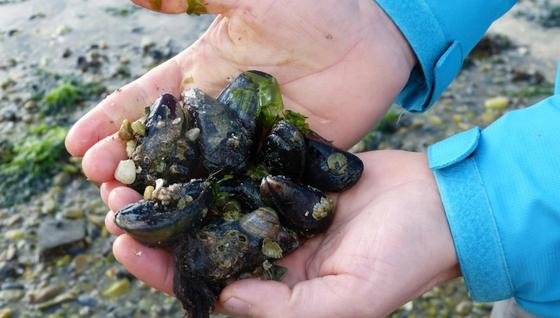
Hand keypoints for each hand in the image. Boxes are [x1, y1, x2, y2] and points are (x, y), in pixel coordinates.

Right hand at [66, 0, 415, 231]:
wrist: (374, 35)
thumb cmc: (313, 9)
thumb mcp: (249, 1)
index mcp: (202, 79)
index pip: (144, 104)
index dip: (109, 124)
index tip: (77, 147)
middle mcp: (220, 118)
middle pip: (166, 151)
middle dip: (131, 171)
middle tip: (105, 193)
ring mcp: (251, 145)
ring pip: (201, 179)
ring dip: (170, 201)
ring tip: (137, 220)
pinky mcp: (284, 164)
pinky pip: (249, 191)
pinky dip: (224, 212)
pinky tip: (202, 231)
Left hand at [104, 150, 458, 316]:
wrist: (437, 206)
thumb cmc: (401, 259)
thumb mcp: (348, 301)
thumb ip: (286, 312)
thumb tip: (224, 298)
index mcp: (276, 292)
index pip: (207, 285)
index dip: (163, 270)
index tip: (124, 244)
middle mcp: (270, 255)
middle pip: (202, 243)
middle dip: (159, 227)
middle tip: (115, 202)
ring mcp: (277, 214)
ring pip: (216, 205)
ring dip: (179, 191)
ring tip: (138, 172)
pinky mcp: (288, 179)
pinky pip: (243, 172)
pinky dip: (214, 162)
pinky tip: (188, 146)